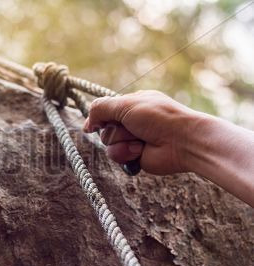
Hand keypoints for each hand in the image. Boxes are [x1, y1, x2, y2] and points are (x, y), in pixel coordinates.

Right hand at [83, 90, 199, 174]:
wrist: (182, 142)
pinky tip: (140, 151)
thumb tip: (86, 124)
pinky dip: (125, 154)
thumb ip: (100, 108)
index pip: (105, 110)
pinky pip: (116, 157)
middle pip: (104, 128)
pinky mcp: (135, 156)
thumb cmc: (158, 118)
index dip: (100, 117)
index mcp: (131, 105)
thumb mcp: (125, 105)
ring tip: (139, 141)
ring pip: (108, 144)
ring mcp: (133, 139)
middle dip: (115, 130)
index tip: (95, 123)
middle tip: (133, 128)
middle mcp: (131, 122)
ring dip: (121, 142)